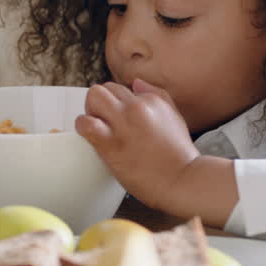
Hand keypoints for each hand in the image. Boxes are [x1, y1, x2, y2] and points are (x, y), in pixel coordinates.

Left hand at [76, 78, 201, 208]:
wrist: (182, 181)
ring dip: (90, 112)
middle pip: (103, 89)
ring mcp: (123, 124)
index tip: (118, 120)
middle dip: (99, 104)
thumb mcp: (175, 117)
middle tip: (104, 123)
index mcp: (151, 100)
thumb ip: (157, 96)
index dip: (114, 105)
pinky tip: (90, 136)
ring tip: (98, 129)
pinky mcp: (111, 143)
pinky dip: (82, 127)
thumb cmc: (179, 155)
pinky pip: (85, 123)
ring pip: (93, 98)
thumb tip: (136, 83)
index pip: (119, 89)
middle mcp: (136, 107)